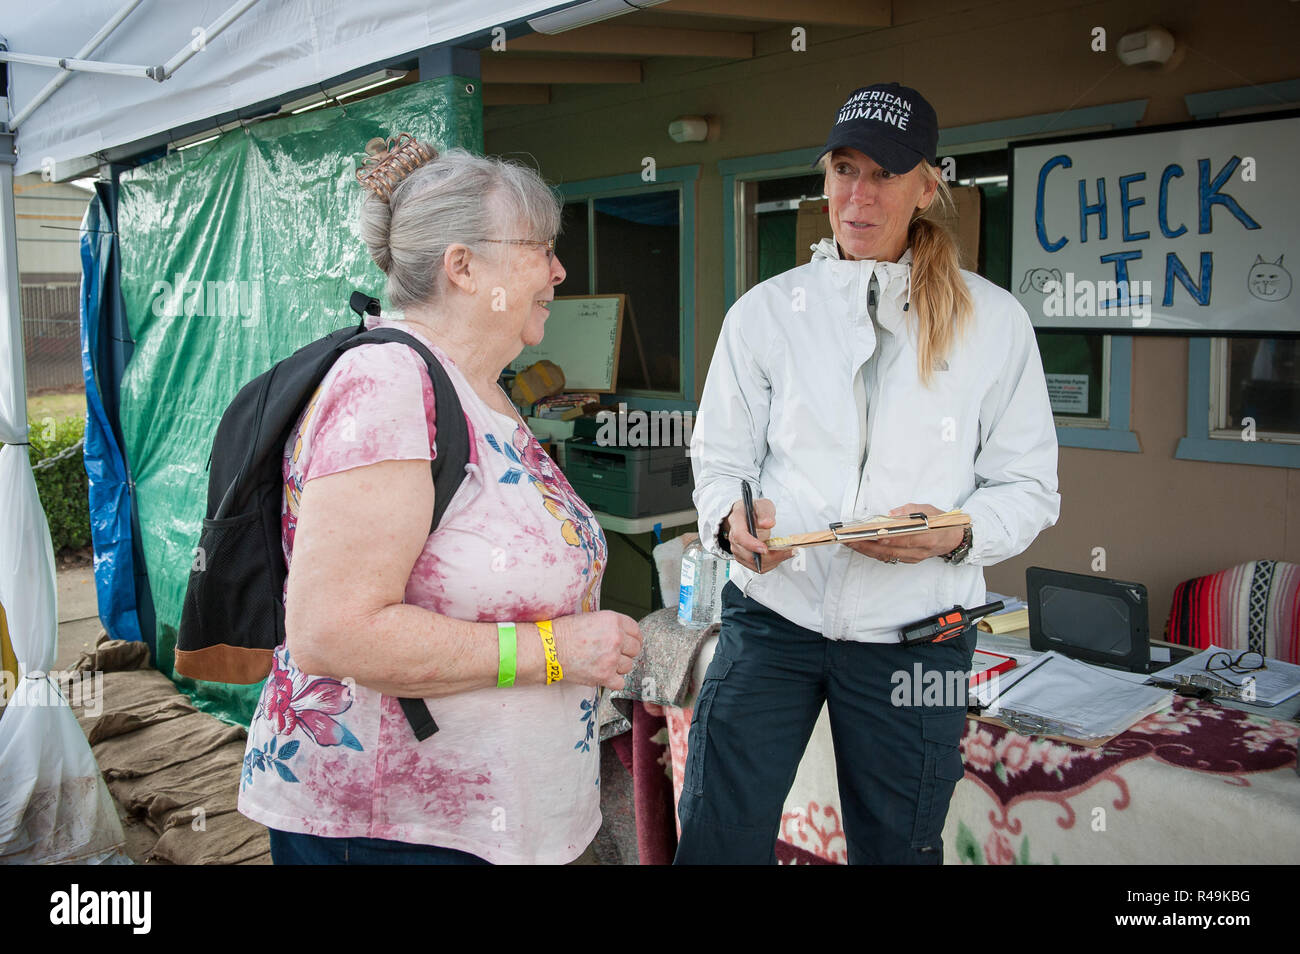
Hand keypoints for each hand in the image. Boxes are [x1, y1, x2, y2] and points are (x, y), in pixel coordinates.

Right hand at [551, 611, 642, 690]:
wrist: (548, 649)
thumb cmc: (563, 632)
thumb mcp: (590, 618)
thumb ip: (610, 625)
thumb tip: (622, 634)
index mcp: (613, 621)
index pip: (636, 631)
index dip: (633, 638)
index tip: (630, 642)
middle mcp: (616, 638)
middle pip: (635, 649)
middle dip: (626, 652)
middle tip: (614, 653)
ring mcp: (611, 658)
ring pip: (628, 666)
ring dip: (619, 666)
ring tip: (604, 663)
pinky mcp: (605, 676)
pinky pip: (620, 682)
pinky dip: (613, 681)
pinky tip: (604, 675)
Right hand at [723, 497, 797, 573]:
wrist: (748, 517)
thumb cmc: (754, 511)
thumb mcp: (763, 505)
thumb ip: (765, 513)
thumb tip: (768, 523)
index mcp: (737, 521)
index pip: (739, 536)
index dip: (752, 544)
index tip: (765, 548)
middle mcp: (734, 537)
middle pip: (748, 554)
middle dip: (770, 556)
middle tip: (787, 550)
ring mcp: (738, 549)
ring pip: (755, 564)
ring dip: (773, 561)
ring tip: (787, 552)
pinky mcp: (744, 558)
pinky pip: (758, 567)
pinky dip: (771, 564)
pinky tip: (779, 555)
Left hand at [840, 503, 963, 564]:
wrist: (953, 539)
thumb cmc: (941, 523)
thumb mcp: (929, 510)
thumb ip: (911, 511)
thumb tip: (892, 514)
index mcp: (928, 537)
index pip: (905, 539)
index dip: (889, 538)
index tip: (874, 535)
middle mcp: (920, 551)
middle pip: (891, 550)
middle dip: (869, 545)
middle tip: (850, 539)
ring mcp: (913, 557)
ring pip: (887, 556)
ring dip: (867, 550)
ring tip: (851, 542)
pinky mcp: (909, 560)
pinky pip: (889, 557)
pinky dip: (874, 552)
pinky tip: (862, 546)